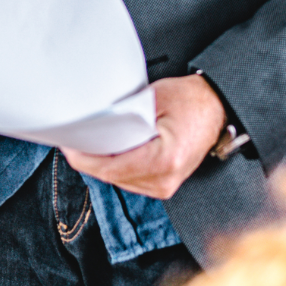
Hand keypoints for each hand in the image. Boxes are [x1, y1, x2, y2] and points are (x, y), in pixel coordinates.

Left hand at [62, 73, 226, 199]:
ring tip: (90, 143)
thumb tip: (93, 122)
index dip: (83, 157)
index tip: (68, 144)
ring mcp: (164, 186)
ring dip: (100, 163)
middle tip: (74, 139)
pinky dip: (114, 165)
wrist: (216, 108)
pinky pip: (127, 178)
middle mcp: (165, 180)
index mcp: (164, 160)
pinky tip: (108, 151)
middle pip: (110, 176)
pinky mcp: (161, 184)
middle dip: (89, 158)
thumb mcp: (152, 99)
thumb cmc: (191, 101)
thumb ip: (123, 115)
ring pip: (116, 180)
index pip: (109, 168)